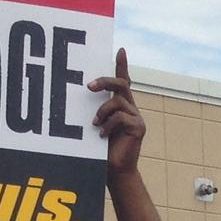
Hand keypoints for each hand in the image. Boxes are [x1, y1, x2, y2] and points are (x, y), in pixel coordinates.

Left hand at [88, 49, 145, 176]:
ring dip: (102, 111)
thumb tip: (82, 94)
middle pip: (121, 84)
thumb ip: (94, 110)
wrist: (115, 170)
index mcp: (121, 105)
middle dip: (104, 82)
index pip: (123, 81)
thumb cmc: (100, 149)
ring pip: (117, 101)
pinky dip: (108, 125)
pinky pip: (121, 116)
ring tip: (95, 125)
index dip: (122, 65)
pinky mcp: (138, 127)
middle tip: (89, 87)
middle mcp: (131, 108)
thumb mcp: (95, 124)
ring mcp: (136, 117)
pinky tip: (102, 136)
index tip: (121, 49)